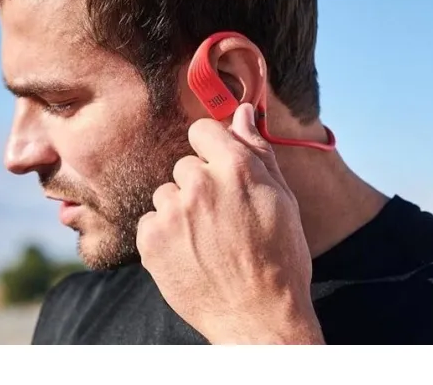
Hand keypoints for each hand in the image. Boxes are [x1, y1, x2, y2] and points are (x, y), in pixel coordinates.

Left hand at [136, 103, 323, 343]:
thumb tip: (243, 113)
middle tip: (219, 217)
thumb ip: (257, 151)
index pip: (202, 130)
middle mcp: (200, 185)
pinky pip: (151, 221)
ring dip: (180, 211)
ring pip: (167, 194)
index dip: (211, 147)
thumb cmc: (279, 258)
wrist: (259, 318)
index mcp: (236, 169)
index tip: (216, 166)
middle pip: (184, 165)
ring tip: (204, 240)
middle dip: (199, 185)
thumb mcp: (281, 200)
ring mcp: (172, 213)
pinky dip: (164, 234)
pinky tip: (187, 253)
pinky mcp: (151, 241)